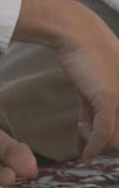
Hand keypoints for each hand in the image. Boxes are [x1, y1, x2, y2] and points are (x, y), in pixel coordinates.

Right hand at [13, 0, 118, 157]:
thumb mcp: (93, 85)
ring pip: (116, 139)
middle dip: (108, 146)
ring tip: (80, 132)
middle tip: (87, 141)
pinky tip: (84, 156)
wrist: (73, 31)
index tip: (98, 147)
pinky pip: (104, 134)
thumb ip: (94, 108)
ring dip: (96, 144)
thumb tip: (86, 131)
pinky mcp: (110, 99)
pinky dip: (93, 147)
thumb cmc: (83, 53)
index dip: (112, 141)